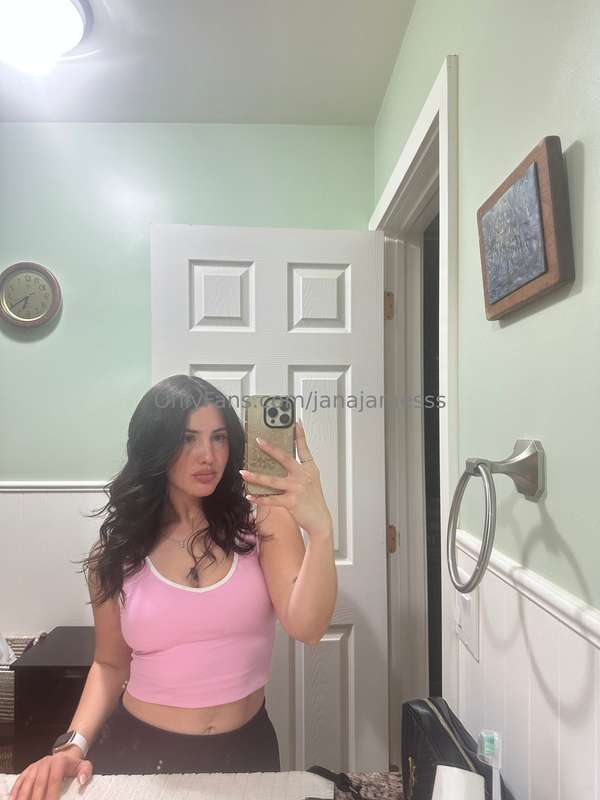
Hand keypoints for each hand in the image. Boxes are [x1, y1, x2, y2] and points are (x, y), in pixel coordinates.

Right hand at [9, 749, 93, 799]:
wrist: (64, 754)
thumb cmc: (74, 765)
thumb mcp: (84, 765)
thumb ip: (86, 772)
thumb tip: (82, 780)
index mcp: (59, 762)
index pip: (54, 781)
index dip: (52, 795)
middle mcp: (45, 763)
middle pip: (39, 784)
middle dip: (37, 799)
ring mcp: (35, 766)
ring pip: (27, 783)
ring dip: (24, 797)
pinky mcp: (27, 770)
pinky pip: (20, 781)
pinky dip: (16, 791)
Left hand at [240, 419, 332, 537]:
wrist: (320, 520)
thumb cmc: (313, 500)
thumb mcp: (311, 481)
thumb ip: (298, 470)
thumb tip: (279, 461)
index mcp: (309, 468)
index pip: (304, 448)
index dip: (300, 434)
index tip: (295, 422)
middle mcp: (303, 476)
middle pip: (285, 458)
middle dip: (270, 449)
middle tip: (258, 441)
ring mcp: (297, 488)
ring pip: (272, 480)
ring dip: (255, 477)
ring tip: (243, 473)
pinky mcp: (291, 502)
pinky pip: (271, 499)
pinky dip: (259, 498)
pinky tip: (249, 495)